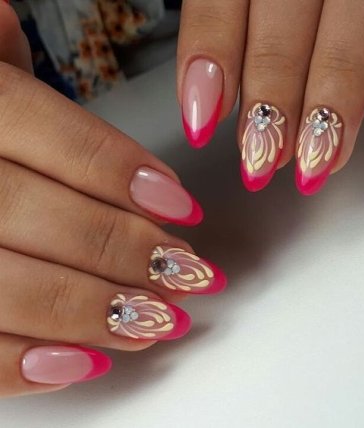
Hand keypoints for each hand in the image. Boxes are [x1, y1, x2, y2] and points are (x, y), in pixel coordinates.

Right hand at [0, 3, 225, 397]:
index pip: (63, 143)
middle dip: (128, 255)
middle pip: (49, 222)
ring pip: (14, 290)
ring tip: (157, 321)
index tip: (184, 208)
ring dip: (97, 314)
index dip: (129, 178)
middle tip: (185, 275)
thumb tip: (9, 26)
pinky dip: (23, 365)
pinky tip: (81, 363)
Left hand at [176, 0, 363, 193]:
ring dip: (332, 105)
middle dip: (271, 108)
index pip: (219, 5)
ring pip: (348, 32)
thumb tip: (210, 98)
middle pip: (282, 34)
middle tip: (262, 159)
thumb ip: (229, 26)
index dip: (209, 69)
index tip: (200, 125)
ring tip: (318, 159)